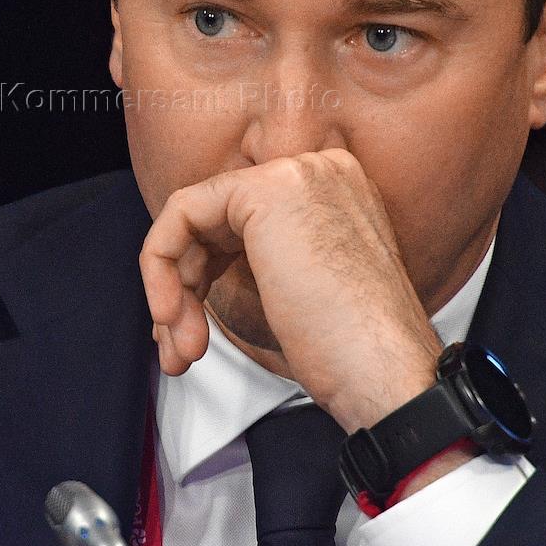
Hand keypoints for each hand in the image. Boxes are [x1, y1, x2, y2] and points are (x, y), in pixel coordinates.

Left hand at [139, 150, 441, 432]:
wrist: (385, 373)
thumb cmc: (355, 353)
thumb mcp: (298, 291)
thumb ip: (259, 259)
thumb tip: (194, 266)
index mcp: (334, 190)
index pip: (242, 218)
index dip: (207, 274)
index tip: (195, 324)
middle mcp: (317, 171)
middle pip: (215, 219)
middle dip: (183, 288)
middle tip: (182, 343)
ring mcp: (293, 175)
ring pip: (192, 219)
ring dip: (173, 291)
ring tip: (182, 347)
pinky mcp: (263, 192)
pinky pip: (181, 215)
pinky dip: (161, 268)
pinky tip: (171, 314)